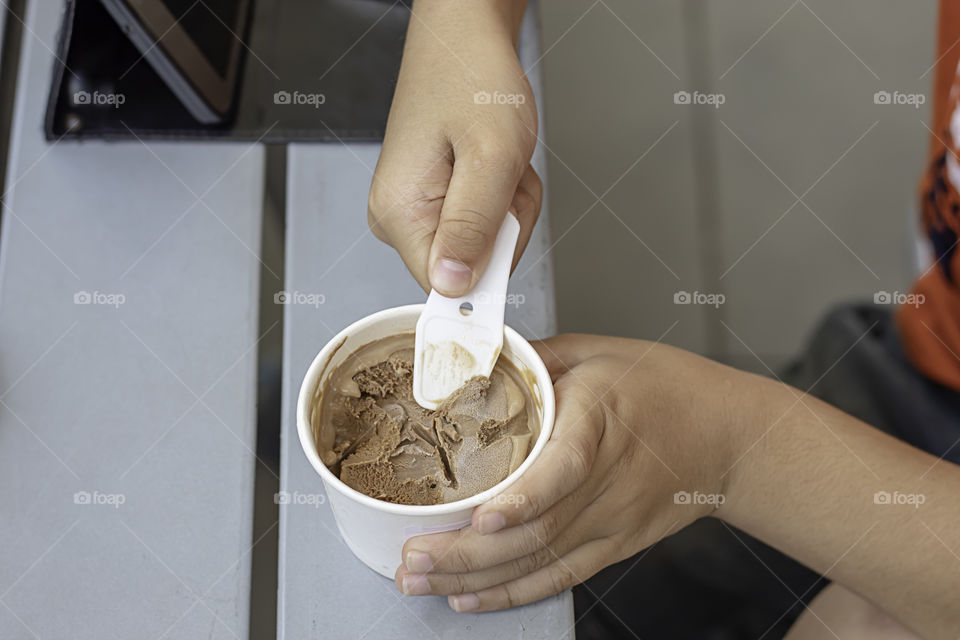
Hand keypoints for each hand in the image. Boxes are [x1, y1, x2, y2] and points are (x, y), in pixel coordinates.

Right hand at [368, 0, 540, 296]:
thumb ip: (473, 228)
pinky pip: (485, 222)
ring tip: (501, 161)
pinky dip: (505, 197)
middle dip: (506, 227)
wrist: (465, 38)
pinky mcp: (435, 198)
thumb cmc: (472, 79)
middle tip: (506, 178)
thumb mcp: (490, 157)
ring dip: (510, 207)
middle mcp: (398, 217)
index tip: (503, 230)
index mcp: (400, 213)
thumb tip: (453, 288)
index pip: (443, 287)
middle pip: (471, 267)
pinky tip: (497, 162)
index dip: (486, 272)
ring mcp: (417, 208)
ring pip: (485, 245)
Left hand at [394, 334, 770, 610]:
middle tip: (413, 559)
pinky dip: (514, 592)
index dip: (525, 497)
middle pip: (541, 527)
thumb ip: (537, 357)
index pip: (567, 465)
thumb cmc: (667, 386)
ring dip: (477, 577)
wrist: (729, 437)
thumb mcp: (601, 351)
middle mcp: (609, 477)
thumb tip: (475, 360)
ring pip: (542, 559)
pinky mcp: (616, 544)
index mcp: (603, 417)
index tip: (482, 515)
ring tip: (422, 582)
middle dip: (469, 552)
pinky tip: (470, 597)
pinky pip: (562, 576)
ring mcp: (613, 519)